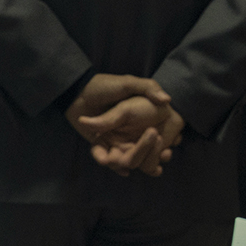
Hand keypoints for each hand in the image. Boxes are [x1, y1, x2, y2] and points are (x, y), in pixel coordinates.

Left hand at [62, 74, 180, 176]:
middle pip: (143, 153)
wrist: (77, 91)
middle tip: (138, 159)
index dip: (161, 147)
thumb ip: (148, 88)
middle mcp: (131, 132)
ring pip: (125, 158)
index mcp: (142, 119)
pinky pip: (105, 157)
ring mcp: (116, 139)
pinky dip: (106, 160)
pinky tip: (106, 159)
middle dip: (145, 158)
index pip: (157, 139)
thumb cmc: (104, 85)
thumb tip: (168, 100)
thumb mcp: (128, 83)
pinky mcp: (100, 143)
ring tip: (119, 161)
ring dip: (124, 163)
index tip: (165, 150)